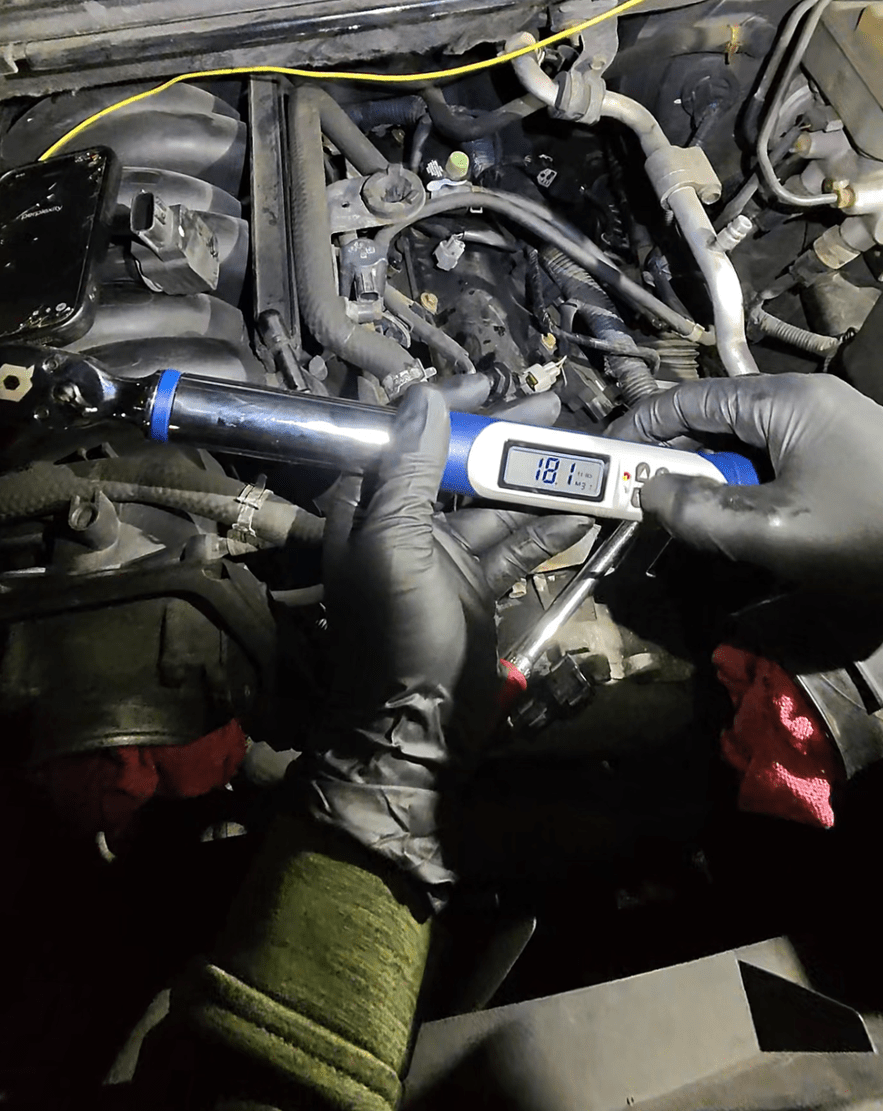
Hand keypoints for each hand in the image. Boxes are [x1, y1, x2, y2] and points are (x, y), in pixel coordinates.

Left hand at [302, 384, 590, 890]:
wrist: (414, 728)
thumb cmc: (395, 635)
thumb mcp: (395, 549)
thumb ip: (410, 474)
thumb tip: (426, 398)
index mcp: (368, 510)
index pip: (402, 439)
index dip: (441, 407)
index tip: (487, 385)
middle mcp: (402, 526)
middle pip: (454, 465)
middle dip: (501, 437)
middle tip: (553, 408)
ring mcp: (442, 557)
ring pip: (490, 504)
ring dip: (532, 479)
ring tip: (579, 450)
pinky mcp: (475, 586)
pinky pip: (513, 547)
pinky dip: (544, 529)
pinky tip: (580, 509)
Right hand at [608, 373, 882, 596]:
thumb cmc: (871, 537)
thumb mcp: (775, 531)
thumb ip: (701, 512)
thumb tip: (651, 494)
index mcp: (786, 402)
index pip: (691, 398)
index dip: (641, 425)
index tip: (605, 458)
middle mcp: (806, 404)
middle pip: (717, 420)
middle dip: (674, 458)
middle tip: (641, 499)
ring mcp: (830, 431)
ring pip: (746, 447)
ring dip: (711, 480)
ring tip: (688, 518)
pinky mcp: (845, 460)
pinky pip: (776, 465)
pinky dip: (746, 490)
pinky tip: (741, 525)